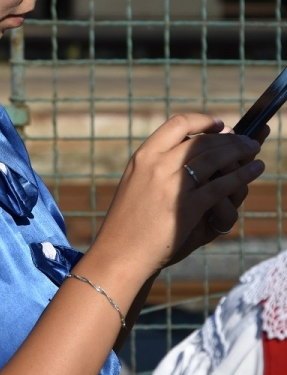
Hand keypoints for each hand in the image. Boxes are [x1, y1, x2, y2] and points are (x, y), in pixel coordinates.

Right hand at [91, 114, 264, 278]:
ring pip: (215, 158)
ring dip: (239, 151)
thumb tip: (190, 152)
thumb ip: (157, 166)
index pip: (177, 124)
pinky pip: (222, 185)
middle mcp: (156, 165)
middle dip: (229, 138)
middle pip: (202, 140)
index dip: (203, 121)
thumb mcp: (136, 183)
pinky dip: (242, 175)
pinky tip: (254, 170)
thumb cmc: (129, 222)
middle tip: (245, 140)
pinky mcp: (187, 207)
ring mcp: (172, 185)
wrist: (120, 252)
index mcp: (143, 156)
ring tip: (253, 150)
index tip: (220, 125)